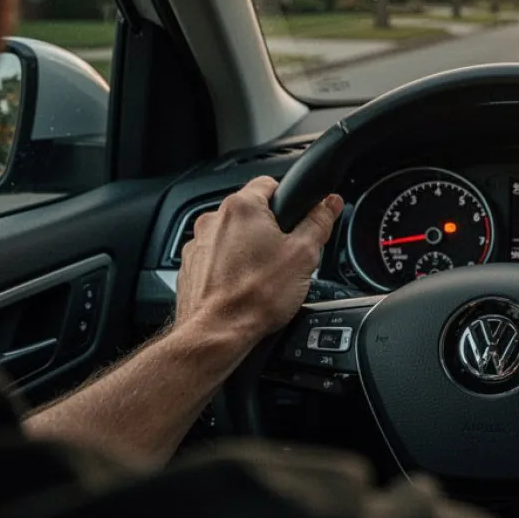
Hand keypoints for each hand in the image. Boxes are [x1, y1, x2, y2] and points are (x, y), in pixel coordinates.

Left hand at [175, 176, 343, 348]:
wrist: (216, 334)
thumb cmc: (254, 297)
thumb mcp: (303, 256)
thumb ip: (318, 223)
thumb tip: (330, 204)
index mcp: (242, 207)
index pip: (269, 183)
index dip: (290, 199)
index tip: (299, 216)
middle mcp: (213, 220)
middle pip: (251, 212)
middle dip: (270, 229)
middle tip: (287, 255)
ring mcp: (197, 244)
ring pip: (232, 236)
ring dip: (248, 249)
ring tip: (264, 276)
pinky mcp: (189, 267)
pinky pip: (216, 258)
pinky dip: (229, 267)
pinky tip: (244, 287)